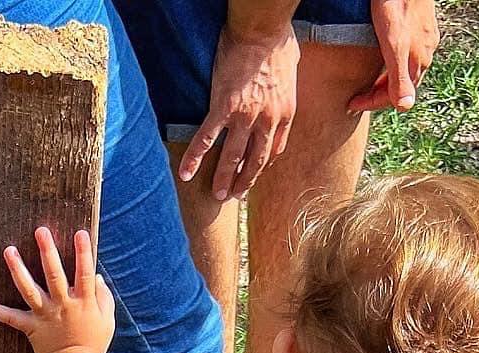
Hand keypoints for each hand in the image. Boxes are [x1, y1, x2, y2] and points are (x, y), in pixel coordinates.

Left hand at [0, 227, 115, 352]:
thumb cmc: (94, 342)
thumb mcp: (107, 319)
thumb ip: (103, 296)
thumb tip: (96, 275)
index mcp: (83, 302)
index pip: (84, 273)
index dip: (84, 253)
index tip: (80, 233)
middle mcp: (62, 306)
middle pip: (54, 276)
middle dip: (47, 252)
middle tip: (40, 231)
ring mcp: (45, 316)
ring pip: (29, 290)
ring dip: (18, 270)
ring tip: (8, 250)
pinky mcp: (31, 327)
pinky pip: (11, 318)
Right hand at [179, 25, 298, 200]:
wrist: (261, 30)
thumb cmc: (277, 41)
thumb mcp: (292, 67)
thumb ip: (285, 84)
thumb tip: (284, 80)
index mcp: (285, 112)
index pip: (275, 149)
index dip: (262, 166)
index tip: (253, 174)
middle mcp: (267, 121)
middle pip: (255, 161)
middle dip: (244, 182)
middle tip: (234, 197)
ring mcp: (245, 117)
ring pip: (233, 157)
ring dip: (224, 179)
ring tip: (218, 195)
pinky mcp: (223, 108)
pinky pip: (206, 138)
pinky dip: (195, 158)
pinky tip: (186, 173)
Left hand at [348, 0, 439, 112]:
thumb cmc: (397, 5)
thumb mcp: (395, 46)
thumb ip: (400, 77)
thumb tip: (405, 108)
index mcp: (418, 62)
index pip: (396, 96)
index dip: (372, 104)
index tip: (352, 104)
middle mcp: (424, 52)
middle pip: (401, 84)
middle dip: (378, 95)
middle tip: (357, 97)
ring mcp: (424, 38)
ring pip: (404, 68)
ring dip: (386, 79)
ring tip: (367, 81)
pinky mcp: (420, 25)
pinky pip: (406, 52)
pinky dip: (392, 62)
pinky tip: (382, 56)